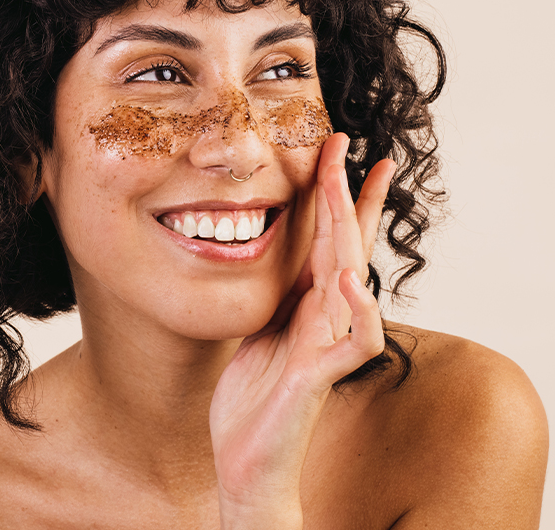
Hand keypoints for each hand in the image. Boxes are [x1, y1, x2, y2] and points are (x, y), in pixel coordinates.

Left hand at [209, 133, 395, 528]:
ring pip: (351, 280)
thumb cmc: (251, 398)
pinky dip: (359, 311)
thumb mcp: (257, 329)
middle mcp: (324, 318)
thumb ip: (274, 295)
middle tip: (349, 146)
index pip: (330, 241)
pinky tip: (348, 279)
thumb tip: (262, 249)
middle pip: (345, 246)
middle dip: (347, 195)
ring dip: (351, 232)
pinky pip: (354, 342)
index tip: (340, 151)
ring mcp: (326, 345)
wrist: (246, 459)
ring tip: (345, 186)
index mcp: (306, 304)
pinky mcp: (320, 376)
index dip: (338, 197)